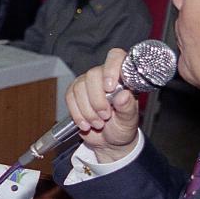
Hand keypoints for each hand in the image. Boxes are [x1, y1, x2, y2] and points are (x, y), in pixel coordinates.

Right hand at [65, 48, 140, 163]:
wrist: (109, 141)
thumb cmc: (122, 127)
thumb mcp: (129, 121)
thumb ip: (128, 108)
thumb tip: (123, 96)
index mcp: (122, 77)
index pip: (115, 57)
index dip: (110, 68)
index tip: (109, 88)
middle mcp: (104, 76)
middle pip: (93, 75)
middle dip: (97, 100)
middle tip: (106, 116)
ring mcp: (88, 83)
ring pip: (80, 87)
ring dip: (87, 110)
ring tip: (98, 123)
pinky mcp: (74, 93)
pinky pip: (70, 97)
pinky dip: (77, 113)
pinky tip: (86, 123)